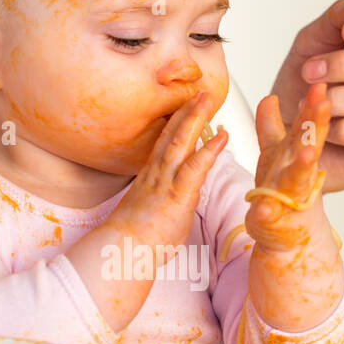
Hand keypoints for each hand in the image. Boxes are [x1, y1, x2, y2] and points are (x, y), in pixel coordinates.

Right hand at [116, 91, 229, 261]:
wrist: (121, 250)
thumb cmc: (131, 242)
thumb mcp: (144, 217)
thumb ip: (157, 207)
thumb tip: (164, 209)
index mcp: (148, 178)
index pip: (163, 145)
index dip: (174, 125)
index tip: (184, 109)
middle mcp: (155, 173)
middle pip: (171, 135)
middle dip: (186, 112)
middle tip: (198, 93)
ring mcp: (165, 181)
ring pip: (181, 142)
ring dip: (196, 119)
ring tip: (208, 99)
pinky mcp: (177, 193)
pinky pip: (196, 167)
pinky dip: (210, 149)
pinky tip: (222, 136)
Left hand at [245, 83, 331, 253]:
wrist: (289, 236)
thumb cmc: (284, 189)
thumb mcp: (277, 154)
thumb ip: (272, 127)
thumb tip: (269, 98)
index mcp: (298, 152)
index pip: (310, 122)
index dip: (315, 102)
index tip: (322, 79)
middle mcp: (301, 171)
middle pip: (312, 143)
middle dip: (316, 123)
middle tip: (324, 100)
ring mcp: (291, 196)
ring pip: (299, 177)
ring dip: (302, 164)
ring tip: (305, 152)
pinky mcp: (274, 220)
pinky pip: (271, 214)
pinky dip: (267, 211)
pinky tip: (264, 208)